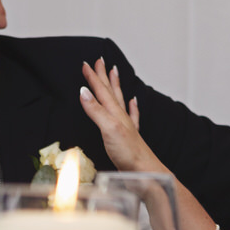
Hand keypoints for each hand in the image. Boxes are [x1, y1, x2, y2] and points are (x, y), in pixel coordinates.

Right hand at [79, 58, 162, 172]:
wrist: (145, 169)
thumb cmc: (128, 152)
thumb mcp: (108, 129)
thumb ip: (96, 110)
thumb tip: (84, 92)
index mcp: (114, 113)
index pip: (101, 90)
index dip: (93, 77)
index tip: (86, 64)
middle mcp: (121, 116)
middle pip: (111, 91)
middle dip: (103, 76)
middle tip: (100, 60)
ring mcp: (127, 125)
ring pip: (120, 99)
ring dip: (116, 85)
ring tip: (115, 72)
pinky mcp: (129, 136)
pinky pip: (132, 115)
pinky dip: (132, 106)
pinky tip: (134, 101)